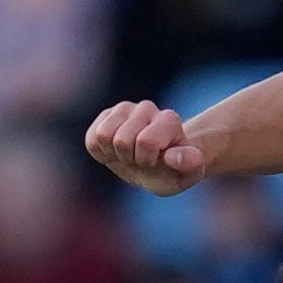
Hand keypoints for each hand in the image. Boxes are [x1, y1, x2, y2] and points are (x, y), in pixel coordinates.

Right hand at [84, 99, 209, 193]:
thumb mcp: (188, 175)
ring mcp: (124, 109)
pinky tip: (116, 152)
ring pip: (104, 135)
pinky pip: (92, 138)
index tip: (156, 162)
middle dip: (130, 158)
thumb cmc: (172, 171)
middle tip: (141, 160)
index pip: (145, 141)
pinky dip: (101, 152)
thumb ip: (190, 164)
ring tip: (129, 155)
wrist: (155, 166)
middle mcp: (147, 108)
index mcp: (169, 120)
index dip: (146, 160)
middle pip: (122, 140)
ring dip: (114, 154)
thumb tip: (172, 156)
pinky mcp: (105, 116)